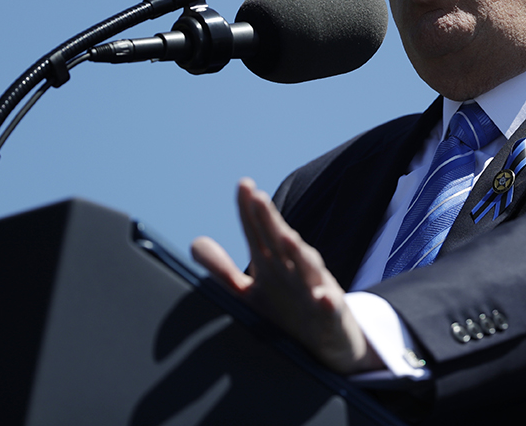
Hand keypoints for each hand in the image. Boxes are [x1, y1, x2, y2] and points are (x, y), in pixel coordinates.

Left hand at [191, 178, 383, 374]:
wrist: (330, 341)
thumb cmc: (289, 311)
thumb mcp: (251, 292)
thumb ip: (223, 270)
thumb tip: (195, 243)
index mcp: (273, 264)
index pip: (259, 232)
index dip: (250, 210)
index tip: (244, 185)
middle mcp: (294, 270)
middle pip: (281, 241)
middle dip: (270, 220)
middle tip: (258, 198)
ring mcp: (314, 290)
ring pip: (308, 268)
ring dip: (299, 252)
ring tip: (288, 237)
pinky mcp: (330, 315)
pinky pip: (330, 308)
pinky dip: (328, 301)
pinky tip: (323, 297)